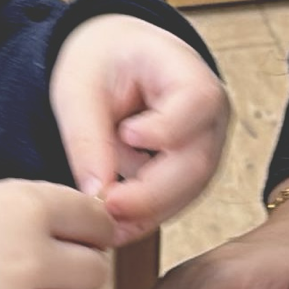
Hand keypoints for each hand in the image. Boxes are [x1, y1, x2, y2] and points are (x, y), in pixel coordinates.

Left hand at [49, 14, 229, 244]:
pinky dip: (145, 216)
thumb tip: (96, 192)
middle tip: (108, 204)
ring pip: (189, 191)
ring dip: (147, 211)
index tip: (127, 135)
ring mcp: (205, 147)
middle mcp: (209, 115)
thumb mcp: (80, 87)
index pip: (197, 102)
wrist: (112, 63)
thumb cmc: (102, 63)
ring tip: (105, 223)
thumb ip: (87, 137)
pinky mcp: (189, 173)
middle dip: (152, 191)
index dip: (166, 126)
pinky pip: (175, 201)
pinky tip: (114, 225)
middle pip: (196, 161)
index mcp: (189, 72)